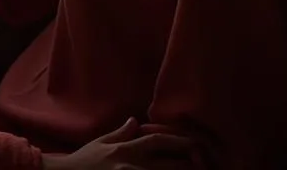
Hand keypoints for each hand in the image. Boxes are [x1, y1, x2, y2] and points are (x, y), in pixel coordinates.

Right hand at [42, 118, 192, 169]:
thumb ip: (120, 133)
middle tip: (204, 163)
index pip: (157, 141)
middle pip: (167, 164)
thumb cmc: (82, 162)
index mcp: (126, 149)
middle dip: (187, 164)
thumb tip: (135, 121)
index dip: (177, 141)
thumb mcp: (100, 143)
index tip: (194, 143)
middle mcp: (131, 164)